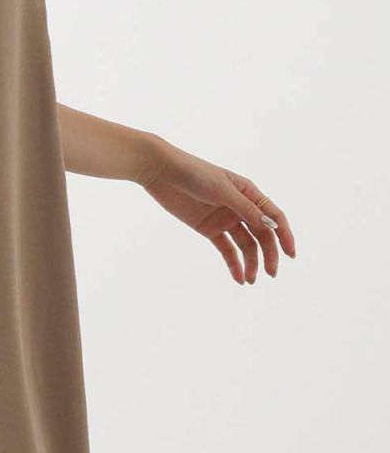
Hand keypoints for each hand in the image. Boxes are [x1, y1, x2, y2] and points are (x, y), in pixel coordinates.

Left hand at [136, 134, 296, 283]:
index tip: (290, 254)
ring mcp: (225, 219)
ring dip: (251, 262)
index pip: (274, 217)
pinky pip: (226, 249)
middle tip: (271, 273)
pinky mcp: (209, 229)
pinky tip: (239, 278)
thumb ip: (244, 208)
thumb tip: (270, 225)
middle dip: (268, 254)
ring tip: (251, 280)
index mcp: (249, 193)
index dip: (284, 235)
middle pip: (262, 234)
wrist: (162, 172)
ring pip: (245, 245)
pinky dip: (233, 263)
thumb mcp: (221, 190)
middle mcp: (240, 207)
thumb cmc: (194, 173)